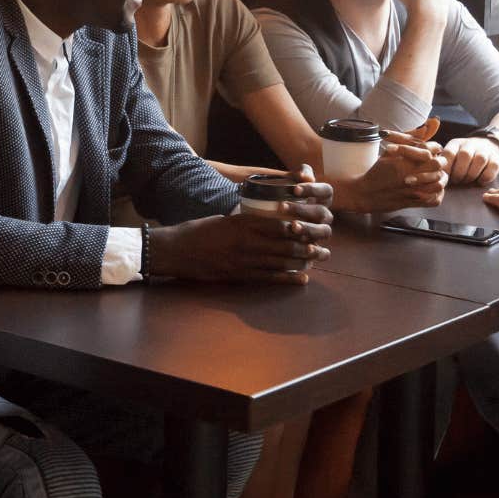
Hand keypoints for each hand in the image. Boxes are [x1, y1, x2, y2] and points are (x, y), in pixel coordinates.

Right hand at [153, 169, 332, 282]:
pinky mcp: (238, 275)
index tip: (311, 226)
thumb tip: (264, 221)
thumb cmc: (197, 232)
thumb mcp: (223, 219)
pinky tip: (302, 278)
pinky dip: (287, 278)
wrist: (176, 250)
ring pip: (280, 260)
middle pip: (283, 243)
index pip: (276, 224)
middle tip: (322, 245)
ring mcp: (243, 260)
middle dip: (305, 244)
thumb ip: (244, 222)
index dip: (297, 226)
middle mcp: (245, 242)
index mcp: (241, 224)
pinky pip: (268, 278)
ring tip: (318, 259)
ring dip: (302, 260)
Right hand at [336, 135, 446, 210]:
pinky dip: (438, 194)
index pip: (429, 149)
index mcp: (404, 162)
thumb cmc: (376, 172)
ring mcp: (413, 191)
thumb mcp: (389, 153)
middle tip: (433, 161)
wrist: (365, 194)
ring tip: (434, 174)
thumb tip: (424, 128)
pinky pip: (435, 200)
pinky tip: (432, 189)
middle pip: (437, 164)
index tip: (431, 149)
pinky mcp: (414, 203)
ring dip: (439, 177)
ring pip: (439, 183)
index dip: (433, 147)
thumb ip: (408, 141)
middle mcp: (411, 176)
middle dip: (438, 161)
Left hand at [441, 135, 498, 185]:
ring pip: (479, 160)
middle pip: (465, 156)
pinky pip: (491, 168)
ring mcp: (485, 150)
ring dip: (471, 175)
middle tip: (456, 180)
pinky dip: (484, 178)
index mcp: (456, 143)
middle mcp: (471, 144)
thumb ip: (444, 162)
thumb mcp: (452, 153)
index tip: (444, 176)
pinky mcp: (496, 159)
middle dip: (459, 172)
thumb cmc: (463, 156)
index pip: (449, 152)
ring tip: (466, 181)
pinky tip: (479, 181)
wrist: (488, 145)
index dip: (446, 167)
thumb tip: (433, 175)